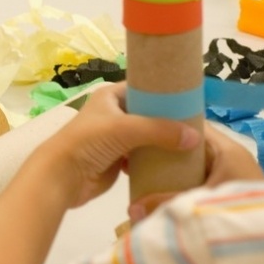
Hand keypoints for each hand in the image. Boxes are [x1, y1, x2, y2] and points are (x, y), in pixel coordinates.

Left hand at [31, 84, 200, 209]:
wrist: (63, 176)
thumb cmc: (88, 142)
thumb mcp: (124, 129)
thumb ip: (159, 130)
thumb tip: (196, 137)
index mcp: (111, 96)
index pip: (144, 86)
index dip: (166, 91)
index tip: (193, 100)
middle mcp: (114, 113)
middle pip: (149, 113)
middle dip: (171, 121)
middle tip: (200, 127)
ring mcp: (116, 137)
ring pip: (149, 136)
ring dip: (166, 142)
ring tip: (194, 146)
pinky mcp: (119, 158)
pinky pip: (144, 156)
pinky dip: (157, 159)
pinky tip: (177, 164)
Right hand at [130, 122, 263, 220]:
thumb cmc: (241, 213)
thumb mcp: (201, 203)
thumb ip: (166, 202)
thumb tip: (132, 209)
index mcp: (227, 149)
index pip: (194, 122)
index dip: (168, 120)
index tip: (142, 123)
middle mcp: (230, 157)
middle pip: (192, 144)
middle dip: (165, 147)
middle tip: (137, 151)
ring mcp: (231, 174)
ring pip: (195, 163)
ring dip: (174, 168)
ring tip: (144, 169)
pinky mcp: (230, 190)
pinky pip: (201, 179)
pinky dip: (184, 182)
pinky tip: (163, 188)